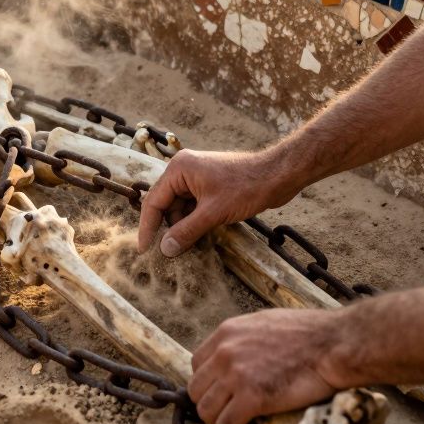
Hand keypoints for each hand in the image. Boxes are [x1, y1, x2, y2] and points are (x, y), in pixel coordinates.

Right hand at [137, 148, 301, 256]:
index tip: (145, 250)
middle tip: (165, 253)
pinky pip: (192, 207)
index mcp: (179, 169)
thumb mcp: (213, 213)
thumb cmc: (247, 187)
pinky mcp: (208, 186)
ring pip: (179, 208)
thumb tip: (165, 250)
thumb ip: (186, 232)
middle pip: (165, 205)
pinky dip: (193, 222)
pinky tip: (196, 238)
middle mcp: (183, 171)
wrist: (278, 176)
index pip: (154, 201)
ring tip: (183, 248)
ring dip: (181, 227)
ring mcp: (196, 178)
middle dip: (167, 228)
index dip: (148, 227)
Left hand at [189, 308, 348, 423]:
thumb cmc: (311, 334)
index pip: (197, 365)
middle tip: (233, 415)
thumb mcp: (265, 323)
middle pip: (197, 390)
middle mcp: (224, 352)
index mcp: (227, 333)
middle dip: (212, 407)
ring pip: (206, 412)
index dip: (210, 385)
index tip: (226, 396)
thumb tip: (241, 358)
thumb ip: (245, 340)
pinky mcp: (252, 397)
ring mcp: (236, 375)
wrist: (335, 343)